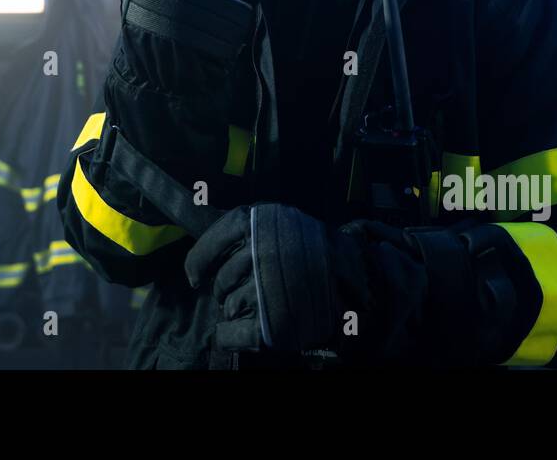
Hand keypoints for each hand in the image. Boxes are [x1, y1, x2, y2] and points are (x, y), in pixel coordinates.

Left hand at [184, 203, 366, 354]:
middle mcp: (263, 250)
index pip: (213, 241)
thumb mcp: (279, 224)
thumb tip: (192, 228)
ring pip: (228, 306)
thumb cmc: (313, 253)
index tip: (196, 276)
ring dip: (239, 311)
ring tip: (267, 306)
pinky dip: (230, 336)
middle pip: (221, 280)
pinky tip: (245, 330)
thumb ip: (243, 229)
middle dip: (228, 290)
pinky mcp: (275, 323)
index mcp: (261, 221)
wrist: (364, 281)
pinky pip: (229, 334)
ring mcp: (269, 287)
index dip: (199, 262)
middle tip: (255, 290)